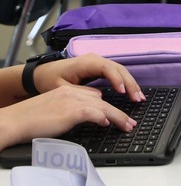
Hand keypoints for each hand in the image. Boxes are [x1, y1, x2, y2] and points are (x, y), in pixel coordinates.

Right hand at [0, 85, 137, 151]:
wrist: (14, 120)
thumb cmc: (30, 119)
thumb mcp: (52, 109)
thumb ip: (68, 108)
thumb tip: (86, 116)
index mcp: (68, 91)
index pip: (94, 95)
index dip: (107, 106)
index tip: (116, 115)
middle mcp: (72, 93)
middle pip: (103, 100)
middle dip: (119, 111)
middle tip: (130, 122)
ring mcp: (72, 100)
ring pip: (103, 106)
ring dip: (119, 117)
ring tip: (128, 126)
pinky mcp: (71, 111)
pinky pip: (94, 113)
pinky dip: (103, 118)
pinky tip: (108, 124)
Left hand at [34, 53, 143, 101]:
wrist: (42, 73)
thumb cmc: (49, 80)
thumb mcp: (61, 87)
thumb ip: (80, 91)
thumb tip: (99, 96)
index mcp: (86, 62)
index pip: (107, 68)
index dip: (117, 79)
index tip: (123, 92)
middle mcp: (95, 59)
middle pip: (118, 68)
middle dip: (130, 83)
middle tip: (138, 98)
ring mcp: (98, 62)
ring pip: (120, 70)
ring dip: (130, 83)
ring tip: (139, 97)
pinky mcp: (99, 68)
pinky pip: (116, 73)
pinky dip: (125, 82)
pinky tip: (130, 92)